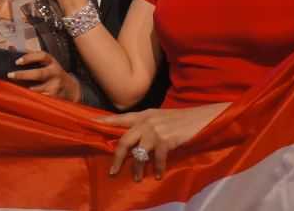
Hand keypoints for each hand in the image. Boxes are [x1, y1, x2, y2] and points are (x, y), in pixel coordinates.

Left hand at [7, 50, 80, 101]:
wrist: (71, 88)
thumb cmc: (53, 73)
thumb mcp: (47, 63)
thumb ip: (31, 56)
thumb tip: (12, 48)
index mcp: (52, 62)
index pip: (42, 56)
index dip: (30, 57)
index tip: (17, 61)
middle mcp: (55, 73)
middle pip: (39, 74)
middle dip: (23, 75)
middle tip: (10, 75)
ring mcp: (55, 86)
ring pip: (38, 89)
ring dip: (25, 89)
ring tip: (13, 88)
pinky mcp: (54, 97)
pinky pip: (40, 98)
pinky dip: (31, 98)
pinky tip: (23, 97)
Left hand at [98, 103, 228, 180]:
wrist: (203, 118)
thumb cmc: (183, 120)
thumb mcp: (161, 118)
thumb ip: (147, 126)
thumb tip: (133, 139)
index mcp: (144, 114)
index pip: (120, 117)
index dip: (105, 120)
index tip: (90, 123)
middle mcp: (147, 120)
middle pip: (124, 139)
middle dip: (117, 157)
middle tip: (112, 171)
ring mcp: (156, 129)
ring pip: (138, 152)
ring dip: (136, 168)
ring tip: (135, 179)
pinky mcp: (167, 139)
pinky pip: (156, 158)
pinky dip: (156, 168)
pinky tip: (157, 175)